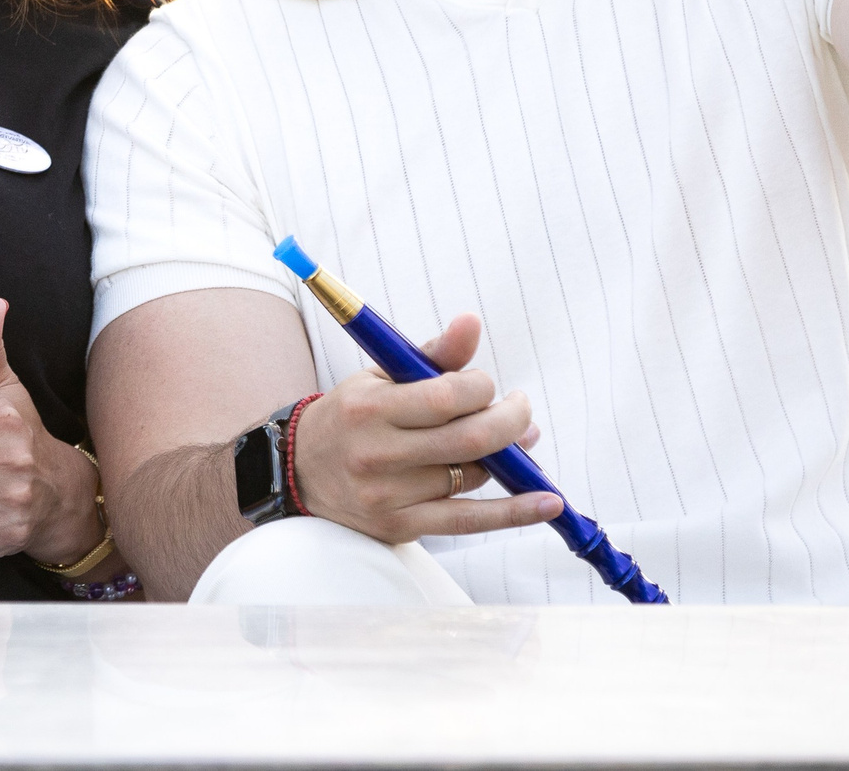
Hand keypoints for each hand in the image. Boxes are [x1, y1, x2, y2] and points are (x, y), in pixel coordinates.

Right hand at [287, 313, 561, 543]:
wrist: (301, 471)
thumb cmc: (353, 415)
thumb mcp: (381, 377)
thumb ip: (432, 355)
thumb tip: (472, 322)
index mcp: (370, 408)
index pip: (447, 396)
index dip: (482, 388)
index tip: (486, 385)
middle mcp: (377, 453)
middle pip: (470, 439)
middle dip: (511, 420)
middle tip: (521, 409)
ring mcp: (389, 495)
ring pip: (473, 475)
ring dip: (508, 458)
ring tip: (517, 442)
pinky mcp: (401, 526)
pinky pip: (470, 520)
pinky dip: (515, 512)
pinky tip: (547, 501)